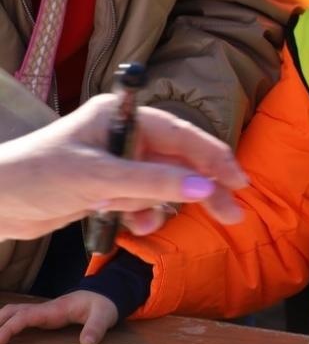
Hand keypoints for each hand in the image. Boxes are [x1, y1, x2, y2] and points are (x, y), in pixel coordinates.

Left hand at [0, 95, 246, 241]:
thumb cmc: (36, 177)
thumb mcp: (98, 179)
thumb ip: (153, 183)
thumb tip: (205, 189)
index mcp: (122, 118)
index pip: (182, 135)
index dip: (214, 158)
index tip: (238, 181)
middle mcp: (123, 136)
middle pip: (179, 162)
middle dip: (199, 189)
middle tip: (231, 214)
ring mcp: (116, 163)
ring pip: (161, 186)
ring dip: (155, 207)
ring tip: (139, 223)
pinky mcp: (107, 188)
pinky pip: (142, 202)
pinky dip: (141, 216)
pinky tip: (128, 225)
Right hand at [0, 290, 118, 343]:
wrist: (104, 295)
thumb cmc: (102, 305)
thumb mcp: (104, 316)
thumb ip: (95, 328)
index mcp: (54, 310)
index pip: (25, 316)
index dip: (9, 328)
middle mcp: (44, 310)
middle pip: (12, 312)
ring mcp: (43, 312)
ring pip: (14, 313)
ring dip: (0, 322)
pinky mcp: (44, 317)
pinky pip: (21, 319)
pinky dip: (8, 324)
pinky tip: (3, 335)